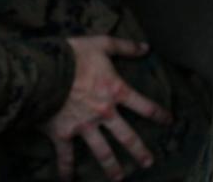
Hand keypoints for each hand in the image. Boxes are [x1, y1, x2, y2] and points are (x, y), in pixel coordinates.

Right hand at [44, 36, 172, 180]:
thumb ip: (125, 47)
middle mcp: (104, 113)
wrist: (43, 71)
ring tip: (119, 179)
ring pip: (101, 151)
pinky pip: (65, 155)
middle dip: (139, 151)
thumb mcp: (102, 44)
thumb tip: (146, 47)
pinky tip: (68, 181)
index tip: (169, 122)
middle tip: (148, 163)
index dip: (159, 114)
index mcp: (116, 91)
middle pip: (127, 136)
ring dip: (111, 166)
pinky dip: (66, 169)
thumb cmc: (73, 55)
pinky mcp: (62, 134)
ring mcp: (84, 126)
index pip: (144, 106)